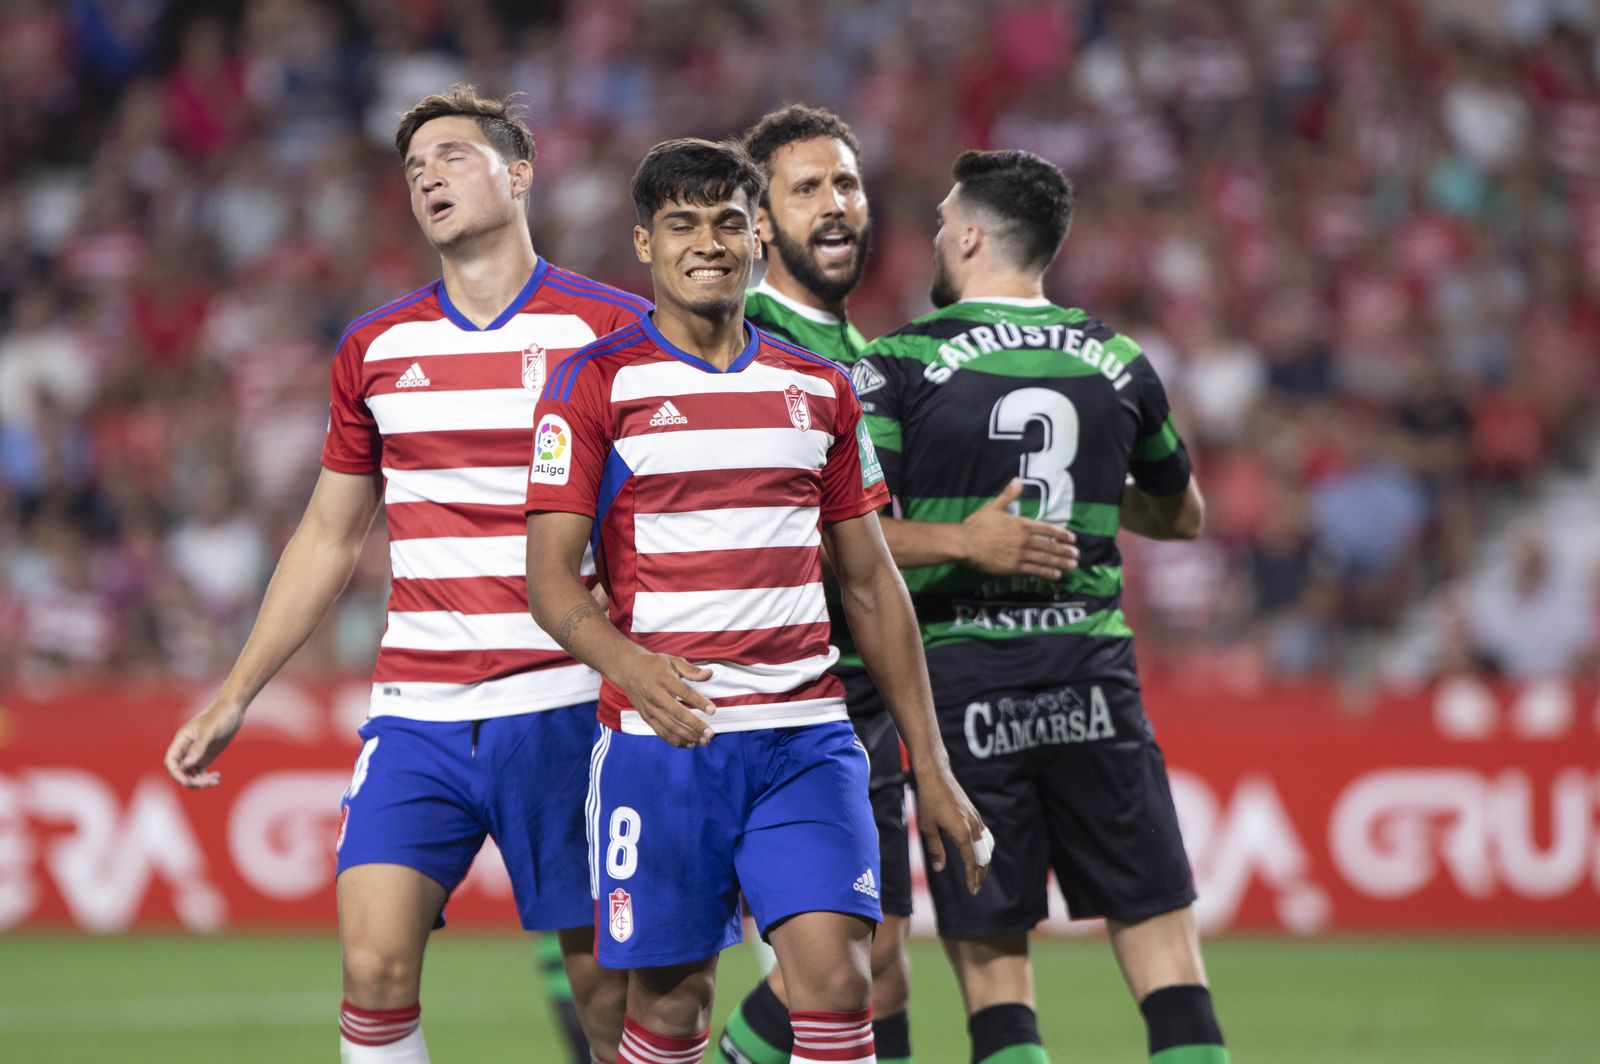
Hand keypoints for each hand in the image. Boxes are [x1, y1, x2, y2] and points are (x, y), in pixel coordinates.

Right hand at [163, 699, 246, 787]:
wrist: (233, 709)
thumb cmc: (219, 716)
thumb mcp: (209, 731)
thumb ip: (198, 747)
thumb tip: (187, 765)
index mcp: (181, 741)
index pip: (171, 761)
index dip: (176, 773)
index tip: (187, 781)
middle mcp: (186, 749)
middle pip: (180, 771)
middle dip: (190, 780)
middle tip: (205, 783)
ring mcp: (196, 754)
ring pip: (191, 774)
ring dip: (200, 781)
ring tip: (214, 781)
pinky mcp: (206, 756)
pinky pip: (201, 773)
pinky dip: (206, 778)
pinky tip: (217, 778)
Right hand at [617, 651, 715, 747]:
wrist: (627, 669)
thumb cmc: (653, 665)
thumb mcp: (673, 661)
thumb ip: (691, 670)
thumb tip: (709, 673)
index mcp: (664, 680)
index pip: (684, 692)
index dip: (699, 702)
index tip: (712, 710)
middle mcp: (656, 695)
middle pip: (677, 714)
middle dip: (694, 726)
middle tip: (710, 733)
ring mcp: (650, 708)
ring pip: (669, 726)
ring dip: (687, 736)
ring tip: (703, 741)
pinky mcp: (646, 717)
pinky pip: (661, 732)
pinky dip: (674, 740)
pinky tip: (688, 744)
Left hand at [914, 763, 990, 894]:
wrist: (936, 775)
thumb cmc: (928, 800)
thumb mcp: (926, 827)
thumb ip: (935, 849)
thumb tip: (940, 868)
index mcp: (961, 832)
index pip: (971, 861)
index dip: (971, 877)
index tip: (972, 891)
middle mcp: (973, 826)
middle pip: (982, 856)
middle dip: (980, 873)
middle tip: (976, 887)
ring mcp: (975, 819)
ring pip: (986, 846)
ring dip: (984, 861)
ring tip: (979, 874)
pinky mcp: (974, 813)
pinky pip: (984, 836)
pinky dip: (984, 848)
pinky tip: (979, 853)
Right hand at [961, 479, 1077, 577]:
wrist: (965, 543)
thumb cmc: (977, 525)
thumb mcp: (993, 507)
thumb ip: (1008, 495)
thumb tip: (1017, 480)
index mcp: (1021, 524)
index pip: (1047, 529)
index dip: (1061, 534)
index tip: (1072, 538)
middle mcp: (1024, 539)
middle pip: (1050, 545)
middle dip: (1065, 551)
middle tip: (1076, 555)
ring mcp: (1020, 554)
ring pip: (1045, 559)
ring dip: (1061, 562)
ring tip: (1072, 565)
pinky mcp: (1013, 567)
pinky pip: (1034, 570)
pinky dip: (1047, 572)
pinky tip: (1056, 574)